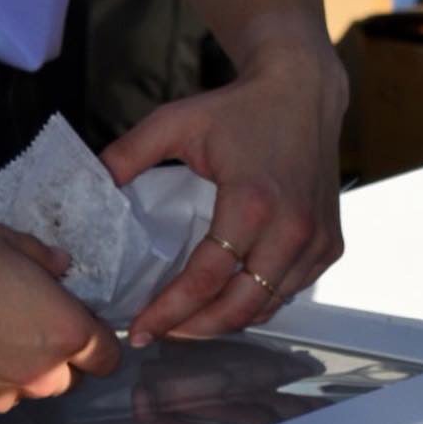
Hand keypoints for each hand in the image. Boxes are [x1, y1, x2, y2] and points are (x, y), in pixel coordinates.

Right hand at [0, 222, 119, 411]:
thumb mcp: (7, 242)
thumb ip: (43, 259)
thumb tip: (59, 266)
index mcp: (64, 332)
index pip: (107, 357)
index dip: (98, 343)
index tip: (82, 327)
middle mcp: (39, 373)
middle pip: (70, 380)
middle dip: (60, 359)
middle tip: (32, 327)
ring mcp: (2, 393)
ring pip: (28, 390)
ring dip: (22, 371)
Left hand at [102, 41, 346, 343]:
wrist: (303, 90)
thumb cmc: (238, 108)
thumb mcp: (175, 121)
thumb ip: (128, 154)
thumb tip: (92, 187)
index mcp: (252, 201)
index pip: (206, 278)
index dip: (169, 311)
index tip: (140, 328)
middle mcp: (292, 228)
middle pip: (239, 307)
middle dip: (194, 329)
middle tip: (161, 334)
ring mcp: (316, 241)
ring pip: (266, 307)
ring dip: (225, 321)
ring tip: (188, 322)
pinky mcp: (330, 246)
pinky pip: (289, 292)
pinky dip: (257, 303)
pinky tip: (227, 300)